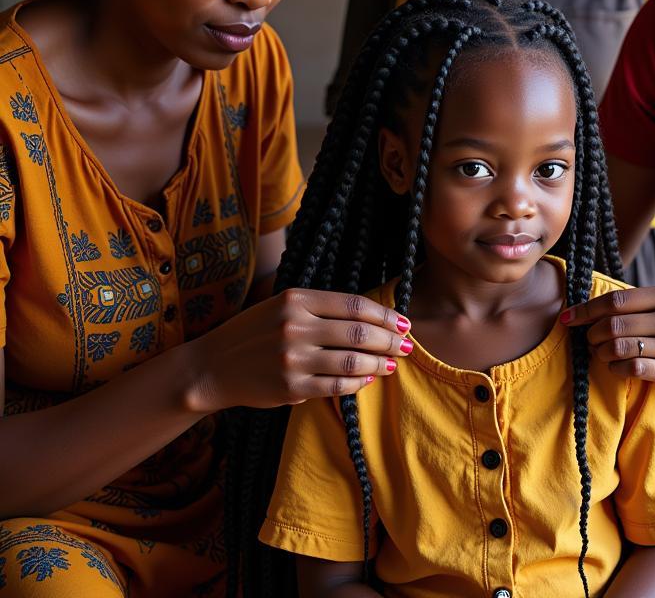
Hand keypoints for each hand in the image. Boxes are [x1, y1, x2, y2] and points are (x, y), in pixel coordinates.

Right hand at [183, 289, 412, 412]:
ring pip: (353, 362)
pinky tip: (370, 379)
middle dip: (390, 340)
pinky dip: (359, 383)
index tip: (404, 321)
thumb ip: (322, 308)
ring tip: (394, 364)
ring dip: (381, 363)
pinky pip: (337, 387)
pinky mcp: (290, 389)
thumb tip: (373, 317)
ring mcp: (292, 359)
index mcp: (296, 299)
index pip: (354, 305)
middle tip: (407, 345)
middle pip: (360, 332)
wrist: (211, 367)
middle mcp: (295, 327)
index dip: (385, 314)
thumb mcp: (282, 306)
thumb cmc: (254, 333)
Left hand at [562, 284, 654, 395]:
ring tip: (601, 353)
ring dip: (601, 352)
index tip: (568, 317)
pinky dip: (616, 368)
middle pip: (614, 324)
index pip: (617, 300)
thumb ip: (646, 301)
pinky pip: (633, 368)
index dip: (587, 309)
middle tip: (588, 339)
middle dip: (592, 333)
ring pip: (620, 346)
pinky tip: (616, 367)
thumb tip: (598, 305)